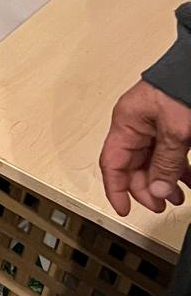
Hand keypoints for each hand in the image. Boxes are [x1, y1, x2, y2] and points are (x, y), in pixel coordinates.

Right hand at [99, 78, 190, 215]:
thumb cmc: (182, 86)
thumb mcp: (176, 131)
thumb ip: (165, 162)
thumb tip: (156, 190)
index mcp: (126, 123)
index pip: (112, 164)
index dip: (116, 189)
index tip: (124, 209)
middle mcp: (135, 124)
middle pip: (132, 166)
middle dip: (147, 188)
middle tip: (161, 204)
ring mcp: (152, 124)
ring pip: (151, 161)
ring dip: (163, 180)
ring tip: (177, 196)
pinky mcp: (169, 123)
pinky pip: (167, 152)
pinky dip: (176, 168)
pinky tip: (186, 179)